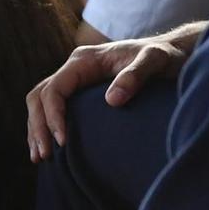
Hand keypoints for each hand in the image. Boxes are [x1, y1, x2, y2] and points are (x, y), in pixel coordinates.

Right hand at [26, 23, 205, 159]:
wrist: (172, 52)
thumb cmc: (164, 55)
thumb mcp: (155, 60)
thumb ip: (135, 75)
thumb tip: (111, 101)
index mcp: (83, 60)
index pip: (54, 90)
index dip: (53, 116)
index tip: (63, 141)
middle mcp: (73, 69)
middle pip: (39, 98)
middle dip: (38, 127)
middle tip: (44, 155)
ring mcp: (74, 81)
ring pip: (40, 105)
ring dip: (36, 131)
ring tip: (39, 157)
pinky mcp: (79, 93)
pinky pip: (52, 109)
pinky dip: (46, 128)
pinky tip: (49, 148)